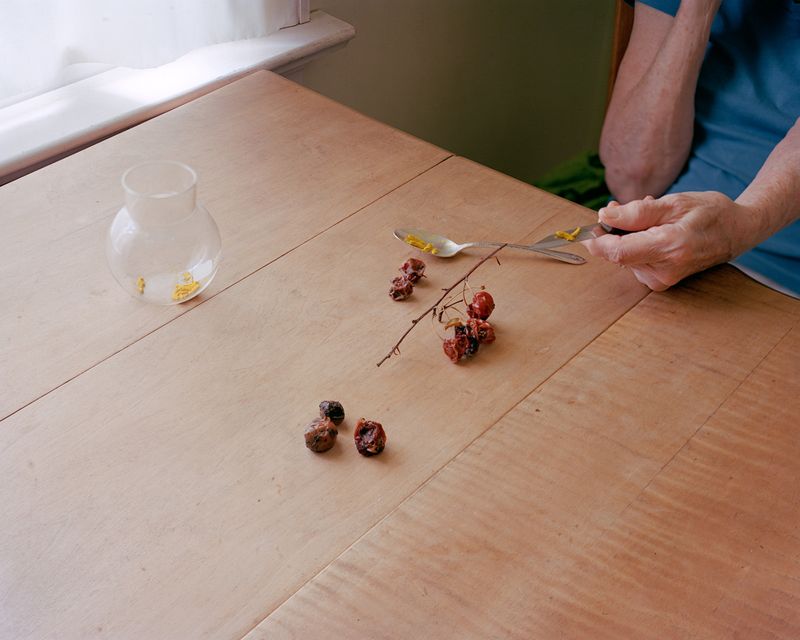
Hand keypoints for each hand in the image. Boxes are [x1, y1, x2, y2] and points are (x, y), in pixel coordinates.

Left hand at [584, 191, 754, 290]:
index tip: (586, 229)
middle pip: (618, 253)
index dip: (597, 241)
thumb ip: (637, 212)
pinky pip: (634, 261)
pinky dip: (636, 245)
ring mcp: (662, 279)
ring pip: (624, 256)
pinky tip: (653, 232)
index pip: (619, 252)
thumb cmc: (709, 213)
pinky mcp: (660, 282)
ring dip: (627, 235)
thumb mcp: (674, 202)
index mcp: (670, 247)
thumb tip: (604, 217)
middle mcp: (664, 270)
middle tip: (622, 208)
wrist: (736, 232)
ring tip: (651, 218)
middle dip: (613, 230)